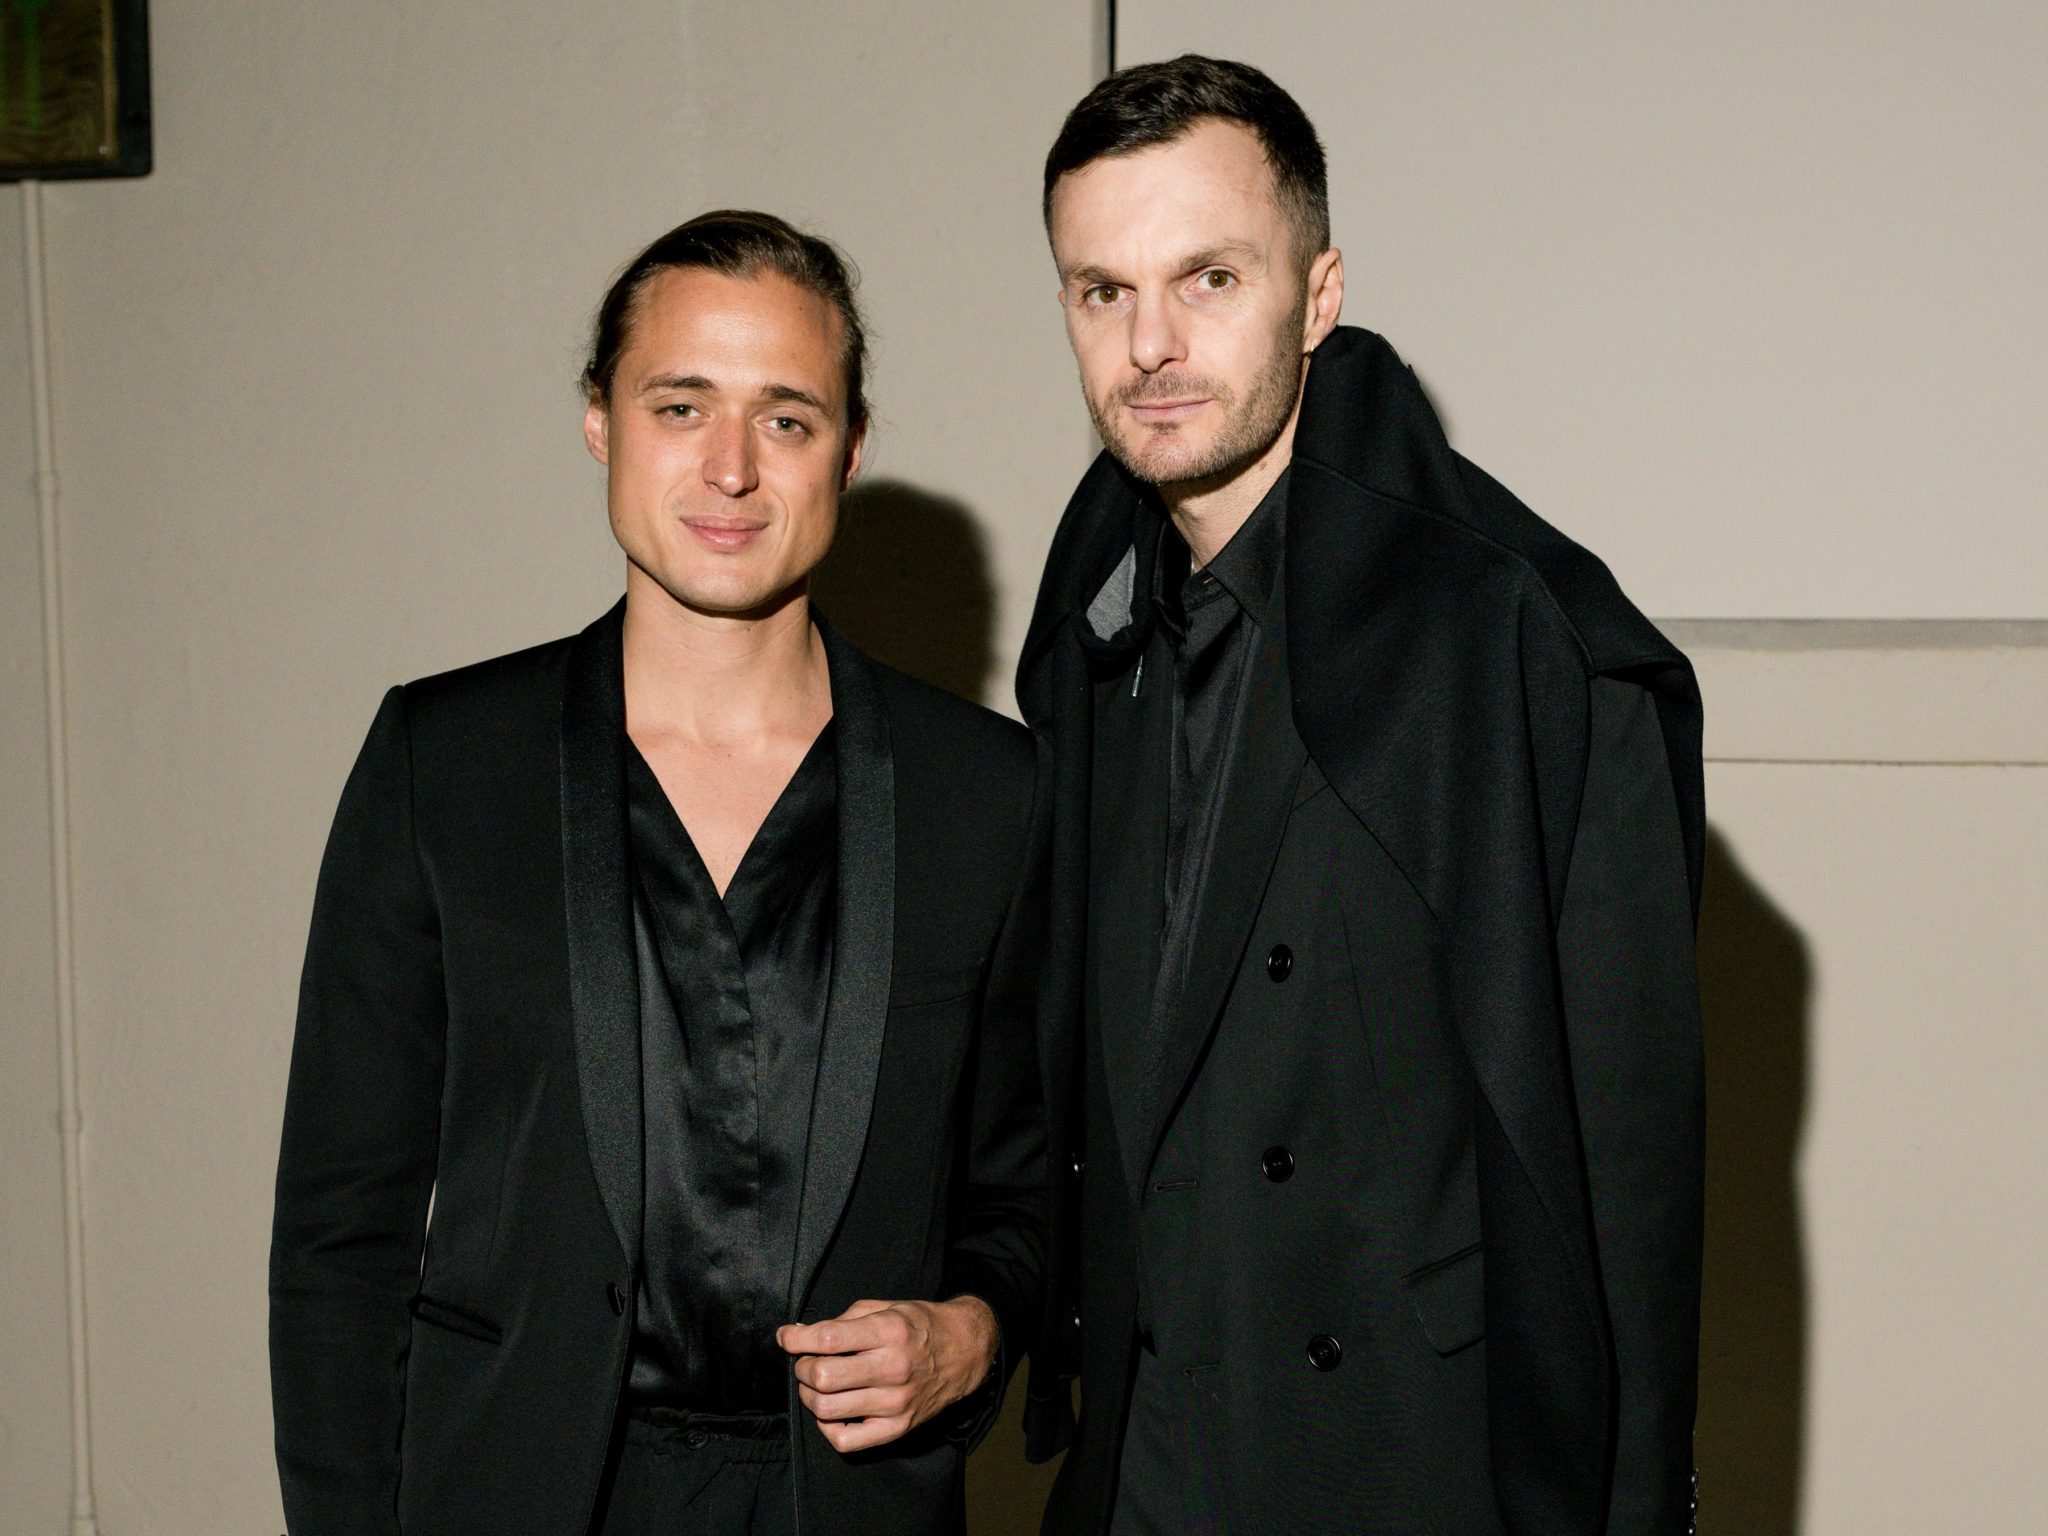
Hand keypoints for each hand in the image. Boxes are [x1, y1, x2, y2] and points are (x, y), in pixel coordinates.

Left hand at [775, 1296, 997, 1451]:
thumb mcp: (886, 1307)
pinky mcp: (898, 1427)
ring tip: (817, 1384)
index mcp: (889, 1331)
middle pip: (822, 1377)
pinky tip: (831, 1411)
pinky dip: (827, 1427)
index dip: (796, 1338)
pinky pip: (846, 1440)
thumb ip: (844, 1320)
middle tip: (806, 1361)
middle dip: (802, 1367)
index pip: (828, 1338)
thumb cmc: (920, 1326)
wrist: (964, 1352)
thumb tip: (801, 1334)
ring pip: (827, 1409)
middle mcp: (893, 1367)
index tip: (785, 1337)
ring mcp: (896, 1402)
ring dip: (810, 1395)